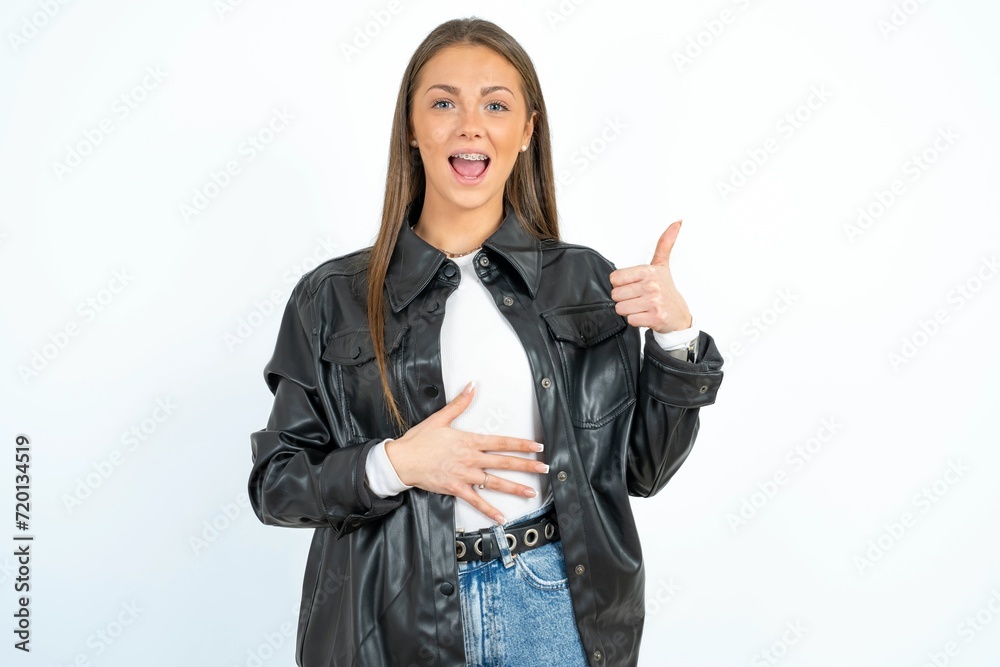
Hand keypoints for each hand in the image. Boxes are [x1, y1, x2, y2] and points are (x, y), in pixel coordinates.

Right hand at [385, 381, 547, 523]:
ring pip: (494, 482)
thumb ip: (459, 403)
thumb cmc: (419, 440)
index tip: (537, 447)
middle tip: (544, 468)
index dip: (521, 444)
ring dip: (514, 488)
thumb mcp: (440, 418)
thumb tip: (472, 386)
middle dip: (526, 466)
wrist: (402, 460)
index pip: (501, 442)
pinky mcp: (456, 489)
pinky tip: (501, 517)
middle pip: (503, 462)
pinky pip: (476, 501)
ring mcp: (464, 475)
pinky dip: (489, 509)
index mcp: (469, 440)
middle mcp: (470, 458)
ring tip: (531, 492)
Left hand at [609, 219, 692, 333]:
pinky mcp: (655, 318)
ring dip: (629, 310)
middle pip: (616, 295)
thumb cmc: (667, 290)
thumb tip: (677, 222)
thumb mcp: (662, 265)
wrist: (679, 315)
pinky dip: (636, 320)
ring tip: (642, 307)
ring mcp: (653, 302)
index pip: (614, 279)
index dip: (621, 285)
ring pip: (621, 308)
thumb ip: (665, 243)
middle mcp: (651, 285)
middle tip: (638, 298)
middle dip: (625, 299)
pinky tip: (645, 315)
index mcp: (648, 271)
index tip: (634, 286)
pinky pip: (630, 320)